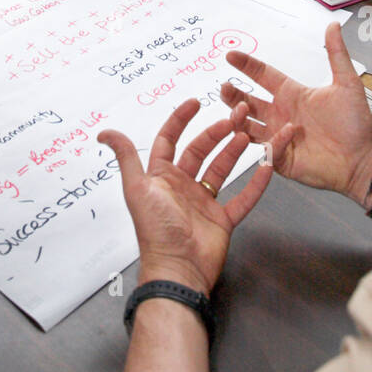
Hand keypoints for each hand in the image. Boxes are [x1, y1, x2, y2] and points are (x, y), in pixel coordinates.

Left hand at [99, 98, 290, 296]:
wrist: (177, 269)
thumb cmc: (156, 228)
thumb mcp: (137, 188)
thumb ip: (126, 158)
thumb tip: (104, 132)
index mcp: (162, 177)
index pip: (170, 141)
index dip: (181, 120)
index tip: (196, 102)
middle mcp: (183, 186)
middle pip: (201, 151)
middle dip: (216, 132)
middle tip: (234, 116)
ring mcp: (204, 203)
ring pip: (223, 170)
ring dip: (235, 151)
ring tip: (248, 134)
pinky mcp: (223, 220)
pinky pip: (243, 198)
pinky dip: (255, 184)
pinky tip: (267, 166)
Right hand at [221, 23, 371, 205]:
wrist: (364, 158)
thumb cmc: (356, 123)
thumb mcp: (347, 83)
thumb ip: (336, 54)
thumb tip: (333, 25)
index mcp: (292, 95)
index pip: (263, 76)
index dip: (246, 65)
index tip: (230, 56)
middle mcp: (281, 115)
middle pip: (247, 102)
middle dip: (233, 95)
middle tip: (225, 87)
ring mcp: (280, 137)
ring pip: (247, 127)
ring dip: (240, 118)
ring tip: (241, 110)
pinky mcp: (283, 159)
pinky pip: (269, 149)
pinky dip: (274, 140)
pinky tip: (287, 131)